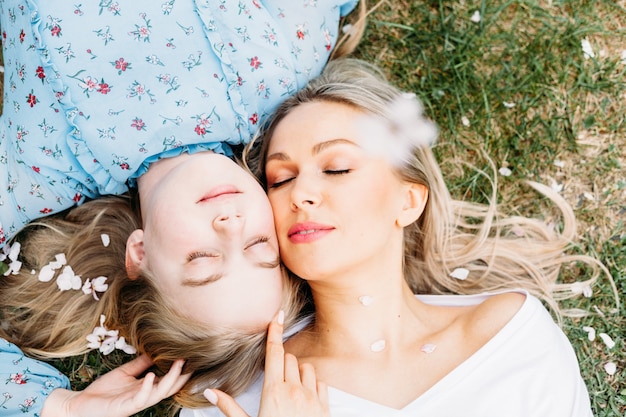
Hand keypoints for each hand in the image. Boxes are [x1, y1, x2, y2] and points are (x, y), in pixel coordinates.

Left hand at [43, 355, 189, 416]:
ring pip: (160, 393)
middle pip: (170, 387)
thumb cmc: (102, 391)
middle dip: (183, 375)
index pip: (168, 380)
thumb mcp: (124, 373)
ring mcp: (135, 402)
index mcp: (145, 388)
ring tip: (179, 364)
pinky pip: (140, 399)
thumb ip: (140, 364)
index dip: (180, 369)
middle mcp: (144, 396)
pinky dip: (147, 387)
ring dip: (171, 379)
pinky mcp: (124, 408)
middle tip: (193, 360)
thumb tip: (155, 350)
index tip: (191, 355)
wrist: (79, 404)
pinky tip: (152, 375)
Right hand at [205, 311, 329, 416]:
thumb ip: (229, 407)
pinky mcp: (325, 406)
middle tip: (273, 379)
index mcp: (274, 391)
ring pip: (306, 368)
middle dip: (280, 362)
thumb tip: (209, 394)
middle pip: (288, 358)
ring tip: (288, 388)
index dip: (275, 332)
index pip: (274, 353)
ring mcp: (312, 397)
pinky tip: (304, 395)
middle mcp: (295, 390)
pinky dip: (313, 383)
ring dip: (297, 372)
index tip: (277, 316)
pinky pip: (321, 382)